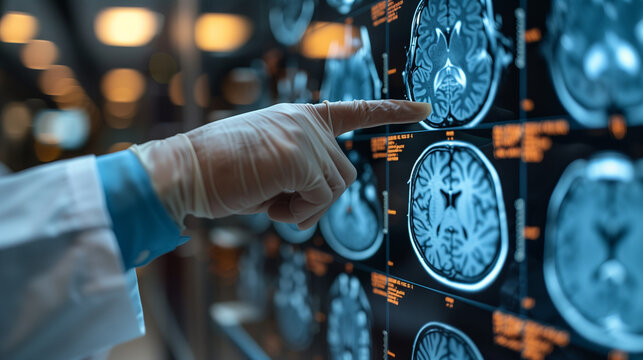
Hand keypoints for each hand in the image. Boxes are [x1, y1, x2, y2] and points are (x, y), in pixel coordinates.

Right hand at [130, 100, 430, 228]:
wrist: (183, 173)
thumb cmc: (219, 175)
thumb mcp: (267, 165)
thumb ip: (300, 169)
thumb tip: (321, 196)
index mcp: (298, 118)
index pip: (353, 112)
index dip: (391, 111)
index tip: (424, 108)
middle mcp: (306, 122)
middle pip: (344, 173)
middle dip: (317, 200)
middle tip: (279, 206)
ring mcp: (304, 136)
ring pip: (336, 188)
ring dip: (305, 209)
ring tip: (267, 201)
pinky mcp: (299, 156)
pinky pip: (321, 199)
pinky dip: (298, 214)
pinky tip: (266, 204)